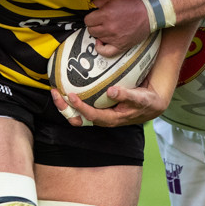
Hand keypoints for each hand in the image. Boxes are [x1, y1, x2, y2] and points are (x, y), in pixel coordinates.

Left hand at [51, 82, 168, 127]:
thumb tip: (112, 91)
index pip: (91, 115)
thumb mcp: (140, 98)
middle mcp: (101, 119)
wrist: (149, 105)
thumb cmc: (145, 102)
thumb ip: (126, 95)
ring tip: (55, 90)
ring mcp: (98, 114)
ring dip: (64, 104)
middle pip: (77, 119)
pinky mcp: (97, 108)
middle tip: (55, 92)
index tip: (70, 96)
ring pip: (76, 114)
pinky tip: (66, 86)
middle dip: (64, 108)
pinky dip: (71, 100)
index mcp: (111, 119)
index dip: (79, 107)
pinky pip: (80, 106)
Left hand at [84, 0, 150, 55]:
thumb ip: (98, 1)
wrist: (149, 14)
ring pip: (97, 38)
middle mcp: (109, 28)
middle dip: (94, 25)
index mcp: (106, 14)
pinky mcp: (121, 46)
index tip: (95, 16)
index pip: (87, 20)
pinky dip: (100, 48)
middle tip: (100, 22)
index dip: (90, 17)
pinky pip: (105, 52)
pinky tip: (101, 42)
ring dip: (100, 33)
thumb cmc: (132, 5)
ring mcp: (114, 38)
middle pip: (91, 30)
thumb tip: (89, 5)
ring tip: (106, 28)